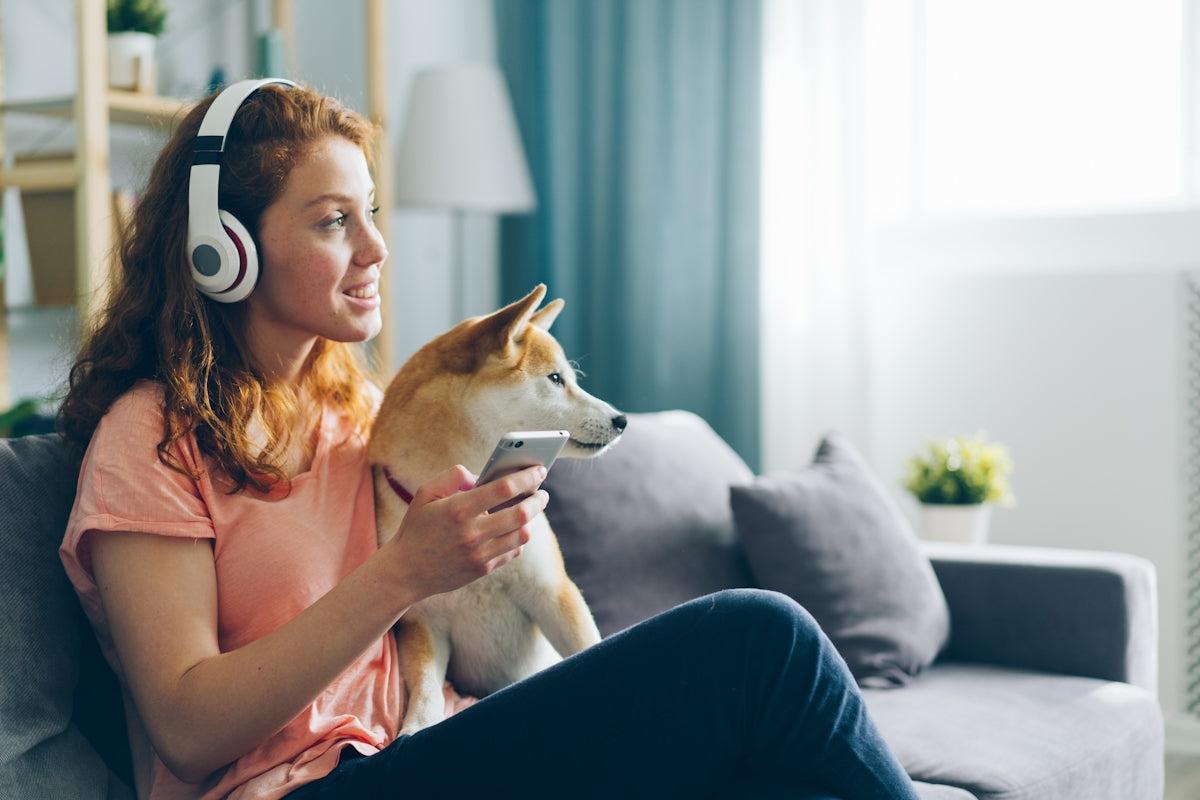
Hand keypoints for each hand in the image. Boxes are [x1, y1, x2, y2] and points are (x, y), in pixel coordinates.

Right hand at [379, 463, 548, 602]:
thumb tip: (481, 476)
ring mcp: (479, 554)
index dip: (526, 477)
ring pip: (522, 535)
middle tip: (542, 492)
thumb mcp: (426, 494)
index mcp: (458, 509)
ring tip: (531, 509)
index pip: (503, 488)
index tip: (539, 470)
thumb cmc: (416, 527)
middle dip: (538, 500)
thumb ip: (453, 476)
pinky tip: (517, 528)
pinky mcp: (483, 569)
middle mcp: (472, 532)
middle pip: (521, 513)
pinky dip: (520, 538)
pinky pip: (513, 551)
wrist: (405, 571)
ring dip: (532, 520)